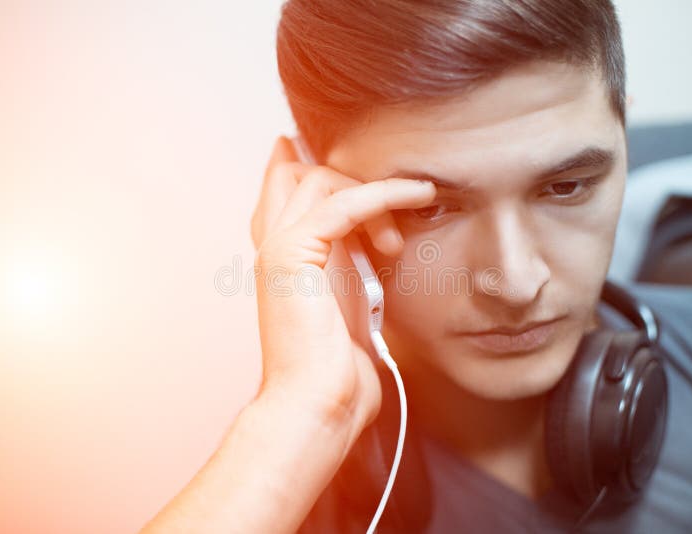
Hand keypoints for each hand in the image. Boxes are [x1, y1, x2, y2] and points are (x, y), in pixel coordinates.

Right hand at [250, 136, 435, 448]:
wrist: (321, 403)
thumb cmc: (339, 367)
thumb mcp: (352, 303)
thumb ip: (353, 266)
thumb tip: (374, 249)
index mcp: (283, 258)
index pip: (282, 189)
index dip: (310, 166)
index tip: (354, 163)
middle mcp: (272, 246)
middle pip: (297, 172)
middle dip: (351, 181)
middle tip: (387, 230)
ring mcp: (277, 247)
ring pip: (318, 177)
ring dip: (371, 194)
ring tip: (395, 243)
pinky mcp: (291, 253)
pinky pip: (342, 201)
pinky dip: (385, 193)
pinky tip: (419, 195)